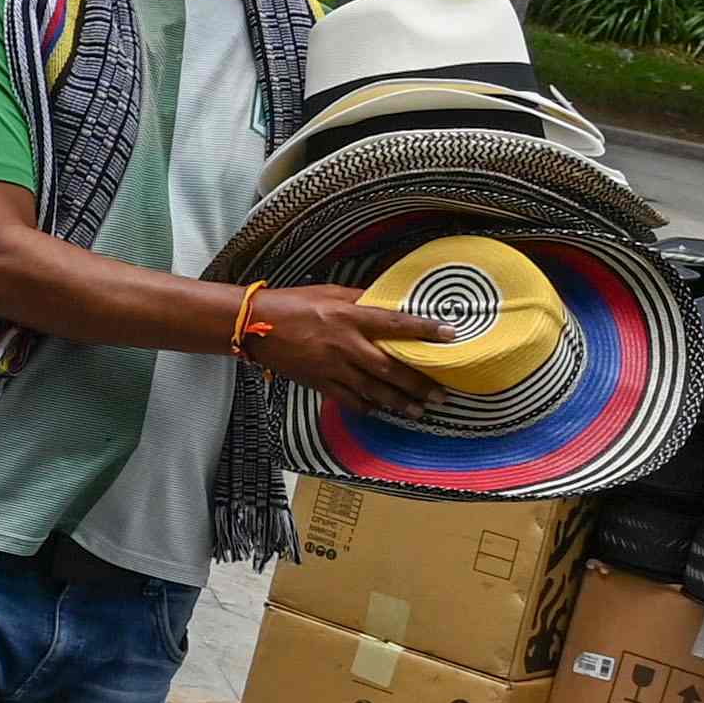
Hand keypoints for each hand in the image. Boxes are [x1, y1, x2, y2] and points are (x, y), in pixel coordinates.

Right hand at [240, 288, 446, 413]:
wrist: (253, 324)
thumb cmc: (292, 303)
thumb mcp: (330, 292)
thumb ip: (360, 298)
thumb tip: (388, 302)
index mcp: (349, 316)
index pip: (395, 323)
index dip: (424, 329)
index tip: (450, 335)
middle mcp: (345, 343)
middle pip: (389, 367)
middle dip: (418, 383)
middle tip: (441, 394)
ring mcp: (331, 366)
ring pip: (372, 389)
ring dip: (398, 402)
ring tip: (419, 410)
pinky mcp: (317, 381)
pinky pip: (347, 398)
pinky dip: (366, 406)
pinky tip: (380, 411)